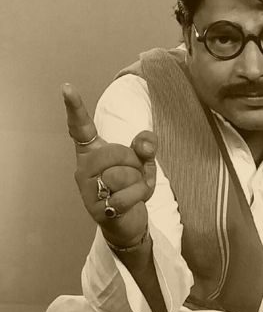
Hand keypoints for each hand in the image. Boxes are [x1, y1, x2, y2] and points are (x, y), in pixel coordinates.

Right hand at [63, 83, 157, 247]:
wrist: (128, 224)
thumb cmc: (130, 188)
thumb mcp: (143, 163)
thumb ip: (145, 146)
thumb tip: (146, 143)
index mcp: (91, 153)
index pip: (81, 128)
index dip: (75, 108)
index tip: (66, 87)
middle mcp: (83, 169)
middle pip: (116, 152)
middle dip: (135, 163)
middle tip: (133, 175)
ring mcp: (87, 190)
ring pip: (123, 174)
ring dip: (139, 182)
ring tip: (133, 190)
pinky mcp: (97, 210)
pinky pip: (127, 195)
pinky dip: (140, 197)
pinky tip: (133, 203)